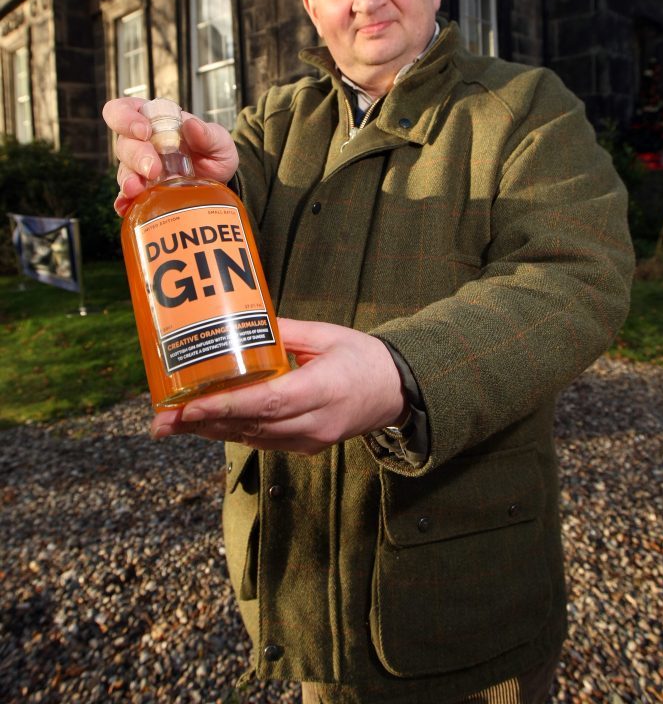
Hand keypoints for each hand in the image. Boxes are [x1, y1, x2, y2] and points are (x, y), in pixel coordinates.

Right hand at [101, 97, 238, 215]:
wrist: (219, 183)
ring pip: (123, 170)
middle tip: (153, 169)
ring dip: (129, 179)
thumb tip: (191, 124)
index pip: (126, 109)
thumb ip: (208, 134)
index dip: (126, 118)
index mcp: (156, 121)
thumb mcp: (220, 141)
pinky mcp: (142, 191)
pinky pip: (126, 196)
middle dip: (136, 155)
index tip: (144, 131)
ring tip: (138, 189)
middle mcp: (143, 143)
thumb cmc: (215, 154)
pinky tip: (128, 205)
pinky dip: (125, 201)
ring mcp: (139, 168)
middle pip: (124, 143)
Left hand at [150, 319, 407, 453]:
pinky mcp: (307, 446)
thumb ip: (285, 332)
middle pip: (251, 426)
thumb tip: (240, 321)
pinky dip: (233, 431)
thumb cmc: (363, 356)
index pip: (267, 403)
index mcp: (323, 389)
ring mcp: (311, 439)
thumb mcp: (326, 334)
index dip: (224, 407)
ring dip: (211, 431)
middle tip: (161, 421)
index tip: (188, 406)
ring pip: (252, 438)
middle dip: (202, 424)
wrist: (397, 391)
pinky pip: (263, 441)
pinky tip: (206, 424)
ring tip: (171, 424)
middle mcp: (315, 422)